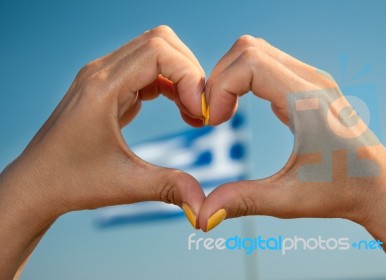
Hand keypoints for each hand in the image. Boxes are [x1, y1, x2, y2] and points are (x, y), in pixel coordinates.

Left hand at [0, 25, 205, 278]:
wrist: (37, 184)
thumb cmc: (72, 182)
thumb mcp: (125, 185)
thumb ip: (169, 187)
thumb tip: (205, 205)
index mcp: (102, 89)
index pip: (158, 52)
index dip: (189, 76)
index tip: (199, 112)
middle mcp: (101, 73)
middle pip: (160, 42)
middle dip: (189, 72)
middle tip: (199, 109)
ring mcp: (102, 77)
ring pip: (154, 52)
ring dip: (180, 77)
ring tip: (191, 112)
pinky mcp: (107, 87)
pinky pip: (146, 69)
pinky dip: (169, 83)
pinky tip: (177, 108)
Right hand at [199, 35, 385, 269]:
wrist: (376, 184)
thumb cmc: (342, 191)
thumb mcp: (289, 200)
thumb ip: (243, 201)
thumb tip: (202, 214)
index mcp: (308, 101)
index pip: (250, 64)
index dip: (220, 87)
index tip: (212, 122)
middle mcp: (310, 81)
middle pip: (248, 49)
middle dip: (218, 79)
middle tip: (211, 116)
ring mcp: (308, 79)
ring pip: (254, 52)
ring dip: (228, 77)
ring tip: (221, 113)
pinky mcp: (304, 85)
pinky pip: (263, 64)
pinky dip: (240, 80)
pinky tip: (235, 108)